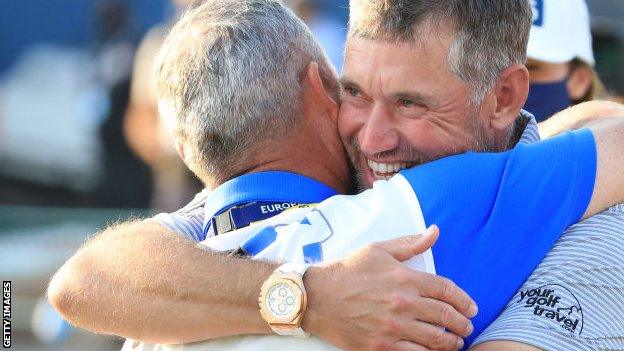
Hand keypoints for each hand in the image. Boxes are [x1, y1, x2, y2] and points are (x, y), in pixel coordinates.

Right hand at [303, 225, 476, 350]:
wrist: (317, 297)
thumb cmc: (346, 271)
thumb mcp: (378, 250)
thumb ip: (409, 244)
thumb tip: (434, 232)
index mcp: (404, 278)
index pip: (446, 290)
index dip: (464, 300)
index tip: (471, 308)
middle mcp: (402, 303)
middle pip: (446, 316)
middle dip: (462, 324)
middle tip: (466, 327)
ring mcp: (393, 327)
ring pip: (435, 339)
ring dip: (451, 343)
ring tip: (455, 343)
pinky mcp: (381, 346)